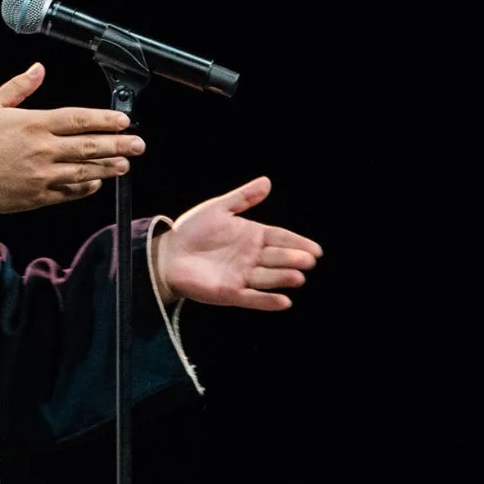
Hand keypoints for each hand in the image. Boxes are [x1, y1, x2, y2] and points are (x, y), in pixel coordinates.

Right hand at [0, 64, 141, 213]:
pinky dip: (85, 188)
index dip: (104, 120)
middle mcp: (43, 150)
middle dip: (118, 145)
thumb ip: (20, 87)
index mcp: (34, 124)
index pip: (78, 120)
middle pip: (89, 147)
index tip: (124, 121)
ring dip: (107, 167)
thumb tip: (39, 68)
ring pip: (84, 172)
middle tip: (138, 145)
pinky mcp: (37, 197)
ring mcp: (42, 176)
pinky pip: (69, 193)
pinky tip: (97, 183)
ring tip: (125, 164)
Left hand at [154, 177, 321, 309]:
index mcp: (252, 236)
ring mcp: (241, 275)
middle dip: (293, 259)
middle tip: (309, 260)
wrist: (166, 253)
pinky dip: (267, 301)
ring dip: (283, 278)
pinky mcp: (229, 292)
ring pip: (268, 277)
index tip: (317, 249)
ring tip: (298, 277)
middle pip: (277, 257)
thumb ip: (243, 198)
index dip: (298, 242)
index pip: (280, 238)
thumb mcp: (218, 209)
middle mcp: (251, 257)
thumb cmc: (192, 230)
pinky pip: (252, 297)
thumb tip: (267, 182)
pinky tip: (284, 301)